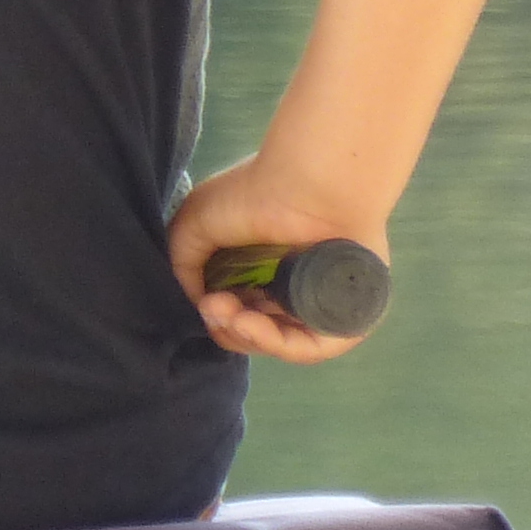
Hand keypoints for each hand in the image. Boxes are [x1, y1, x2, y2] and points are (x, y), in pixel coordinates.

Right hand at [167, 159, 387, 363]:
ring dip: (244, 335)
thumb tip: (199, 301)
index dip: (215, 315)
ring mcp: (318, 301)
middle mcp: (291, 287)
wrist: (309, 183)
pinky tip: (250, 325)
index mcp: (261, 269)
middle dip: (225, 327)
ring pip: (279, 341)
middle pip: (253, 330)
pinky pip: (313, 346)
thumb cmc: (253, 194)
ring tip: (229, 315)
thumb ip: (184, 266)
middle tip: (214, 308)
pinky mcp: (346, 313)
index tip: (205, 301)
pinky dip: (276, 344)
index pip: (235, 311)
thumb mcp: (194, 226)